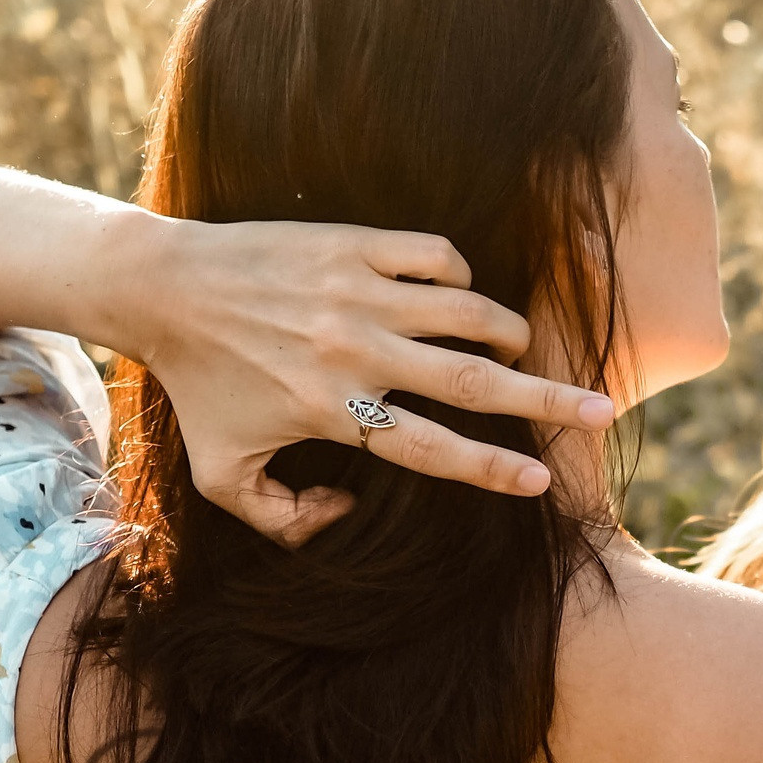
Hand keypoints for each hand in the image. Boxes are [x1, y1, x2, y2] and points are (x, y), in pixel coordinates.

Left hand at [135, 218, 617, 545]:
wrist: (160, 288)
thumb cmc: (195, 388)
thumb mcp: (223, 475)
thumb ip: (282, 519)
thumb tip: (346, 516)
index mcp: (332, 410)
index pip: (434, 449)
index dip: (492, 470)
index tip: (540, 482)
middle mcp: (354, 350)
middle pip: (474, 379)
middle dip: (546, 399)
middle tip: (601, 410)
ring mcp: (357, 290)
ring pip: (467, 310)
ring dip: (509, 331)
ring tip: (526, 347)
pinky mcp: (351, 243)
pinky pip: (435, 256)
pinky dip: (460, 276)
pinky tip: (457, 294)